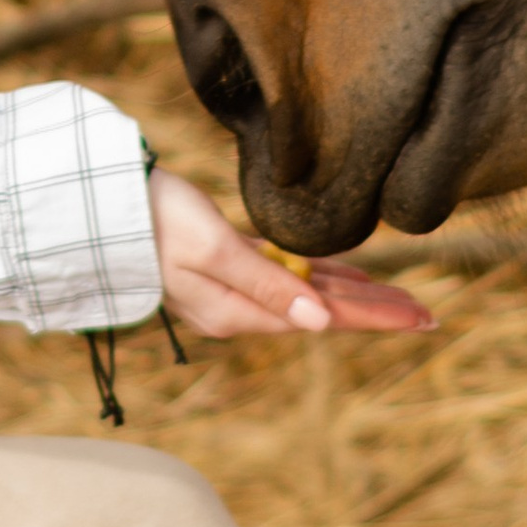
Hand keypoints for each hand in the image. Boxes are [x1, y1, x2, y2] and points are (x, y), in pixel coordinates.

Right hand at [147, 166, 431, 338]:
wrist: (97, 203)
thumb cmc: (152, 220)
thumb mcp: (212, 250)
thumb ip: (266, 285)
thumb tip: (321, 323)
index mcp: (238, 313)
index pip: (324, 319)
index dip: (375, 319)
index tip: (422, 319)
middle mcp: (239, 309)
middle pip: (323, 312)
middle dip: (376, 311)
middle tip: (429, 314)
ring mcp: (230, 288)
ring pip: (309, 294)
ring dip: (354, 295)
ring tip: (399, 299)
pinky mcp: (223, 263)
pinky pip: (286, 275)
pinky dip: (320, 275)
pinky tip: (344, 275)